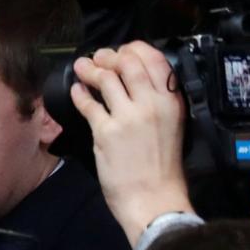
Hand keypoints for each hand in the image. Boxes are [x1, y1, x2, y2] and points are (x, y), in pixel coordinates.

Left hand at [70, 42, 193, 247]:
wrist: (154, 200)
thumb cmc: (163, 167)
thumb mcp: (171, 126)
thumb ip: (157, 102)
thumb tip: (135, 80)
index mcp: (172, 102)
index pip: (155, 59)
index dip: (134, 49)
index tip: (121, 51)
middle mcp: (152, 104)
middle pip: (127, 62)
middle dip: (109, 55)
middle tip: (98, 58)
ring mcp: (128, 116)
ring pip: (106, 78)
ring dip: (89, 69)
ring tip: (82, 67)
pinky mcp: (106, 131)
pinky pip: (88, 103)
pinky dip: (80, 93)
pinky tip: (77, 90)